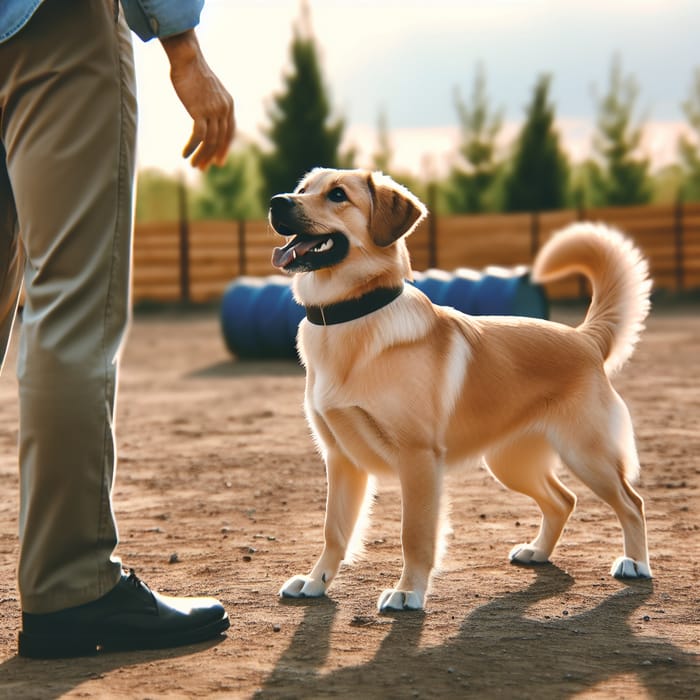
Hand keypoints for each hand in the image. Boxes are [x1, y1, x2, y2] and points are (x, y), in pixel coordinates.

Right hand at [160, 30, 234, 169]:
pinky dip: (192, 147)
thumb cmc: (194, 73)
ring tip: (194, 165)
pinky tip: (185, 154)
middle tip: (203, 168)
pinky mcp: (200, 111)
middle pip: (220, 140)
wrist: (187, 58)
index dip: (225, 149)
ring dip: (202, 156)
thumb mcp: (209, 91)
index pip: (230, 133)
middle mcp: (224, 109)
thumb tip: (206, 117)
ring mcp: (213, 111)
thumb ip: (212, 105)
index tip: (219, 162)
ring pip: (210, 141)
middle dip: (211, 157)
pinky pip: (198, 136)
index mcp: (229, 105)